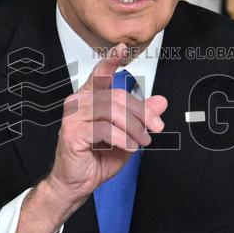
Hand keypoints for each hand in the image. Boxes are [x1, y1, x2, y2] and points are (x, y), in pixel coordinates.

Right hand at [46, 44, 166, 207]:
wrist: (77, 183)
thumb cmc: (96, 158)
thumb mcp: (127, 135)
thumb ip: (142, 117)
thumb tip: (161, 102)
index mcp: (90, 99)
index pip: (101, 74)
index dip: (112, 60)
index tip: (122, 48)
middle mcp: (79, 103)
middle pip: (117, 96)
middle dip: (141, 112)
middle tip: (155, 127)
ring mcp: (73, 117)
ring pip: (112, 110)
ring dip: (133, 127)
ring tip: (141, 141)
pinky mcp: (72, 132)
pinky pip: (104, 128)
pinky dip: (122, 138)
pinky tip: (128, 146)